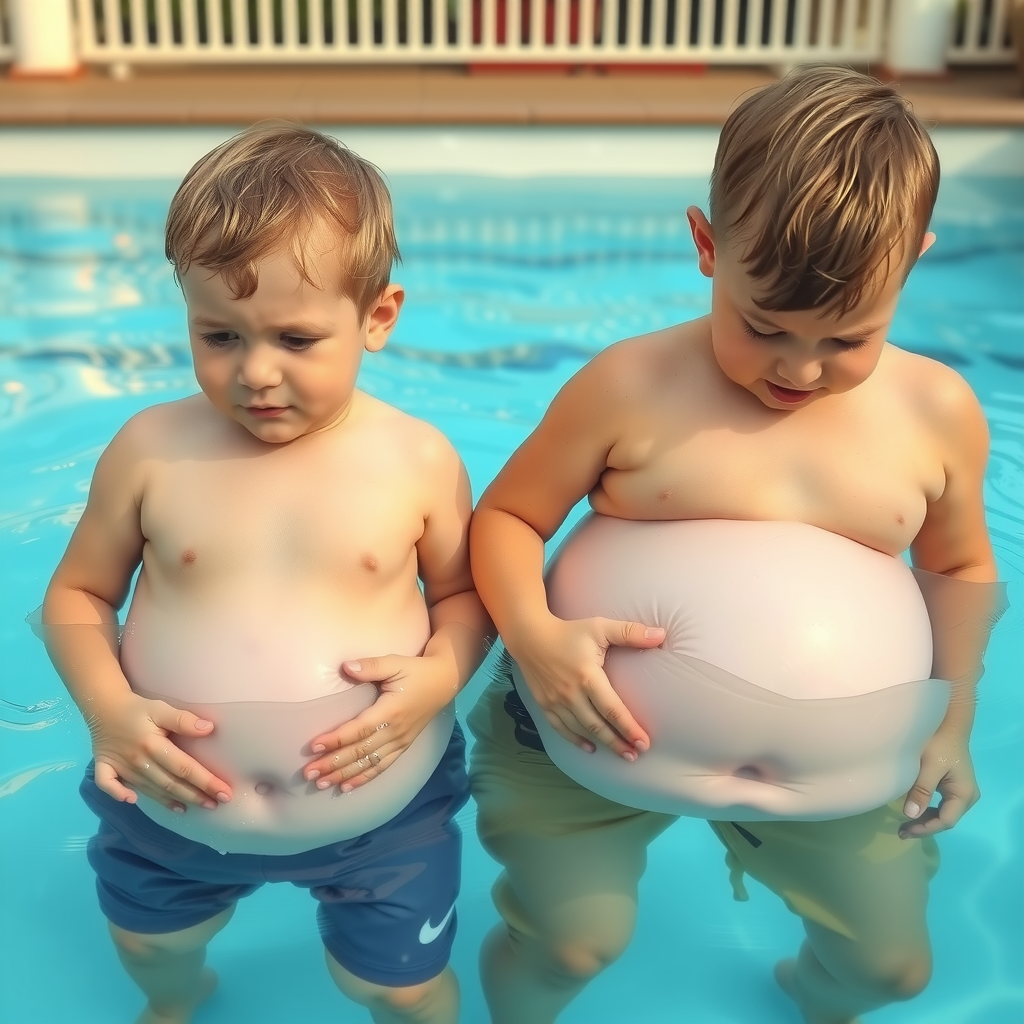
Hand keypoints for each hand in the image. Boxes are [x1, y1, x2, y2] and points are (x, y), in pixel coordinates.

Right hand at [86, 692, 231, 812]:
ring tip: (190, 809)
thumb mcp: (161, 709)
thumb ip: (183, 720)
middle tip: (215, 804)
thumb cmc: (138, 709)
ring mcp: (120, 767)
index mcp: (153, 745)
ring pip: (149, 789)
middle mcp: (138, 761)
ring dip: (169, 801)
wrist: (103, 706)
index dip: (206, 782)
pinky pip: (110, 786)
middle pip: (170, 783)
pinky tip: (133, 801)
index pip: (185, 768)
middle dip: (195, 796)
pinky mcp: (105, 769)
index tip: (224, 792)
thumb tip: (209, 729)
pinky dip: (120, 795)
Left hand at [303, 654, 454, 791]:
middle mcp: (395, 732)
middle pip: (360, 752)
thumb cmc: (416, 671)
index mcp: (390, 712)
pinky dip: (363, 778)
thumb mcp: (395, 663)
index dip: (336, 739)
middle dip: (333, 764)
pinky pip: (381, 766)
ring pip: (368, 764)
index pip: (358, 730)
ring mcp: (400, 742)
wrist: (444, 682)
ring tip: (320, 784)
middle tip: (308, 773)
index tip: (314, 746)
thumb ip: (371, 666)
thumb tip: (345, 666)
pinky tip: (346, 786)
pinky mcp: (403, 747)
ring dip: (343, 775)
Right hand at [512, 615, 664, 758]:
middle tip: (635, 754)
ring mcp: (555, 701)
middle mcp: (571, 693)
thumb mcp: (600, 627)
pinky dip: (576, 740)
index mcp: (587, 676)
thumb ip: (630, 632)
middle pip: (598, 726)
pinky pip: (561, 729)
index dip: (629, 728)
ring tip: (621, 753)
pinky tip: (590, 747)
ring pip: (581, 730)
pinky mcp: (545, 705)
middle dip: (618, 742)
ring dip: (602, 744)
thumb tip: (661, 636)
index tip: (644, 742)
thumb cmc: (569, 631)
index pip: (612, 709)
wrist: (530, 636)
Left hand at [899, 728, 978, 838]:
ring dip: (925, 820)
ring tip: (904, 825)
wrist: (947, 723)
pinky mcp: (951, 785)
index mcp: (964, 794)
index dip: (926, 828)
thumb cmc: (938, 743)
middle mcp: (966, 796)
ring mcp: (960, 791)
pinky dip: (927, 809)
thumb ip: (921, 790)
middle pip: (945, 819)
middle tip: (901, 832)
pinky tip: (913, 811)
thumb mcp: (928, 767)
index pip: (946, 821)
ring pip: (942, 813)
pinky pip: (940, 805)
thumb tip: (910, 815)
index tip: (905, 830)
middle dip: (924, 826)